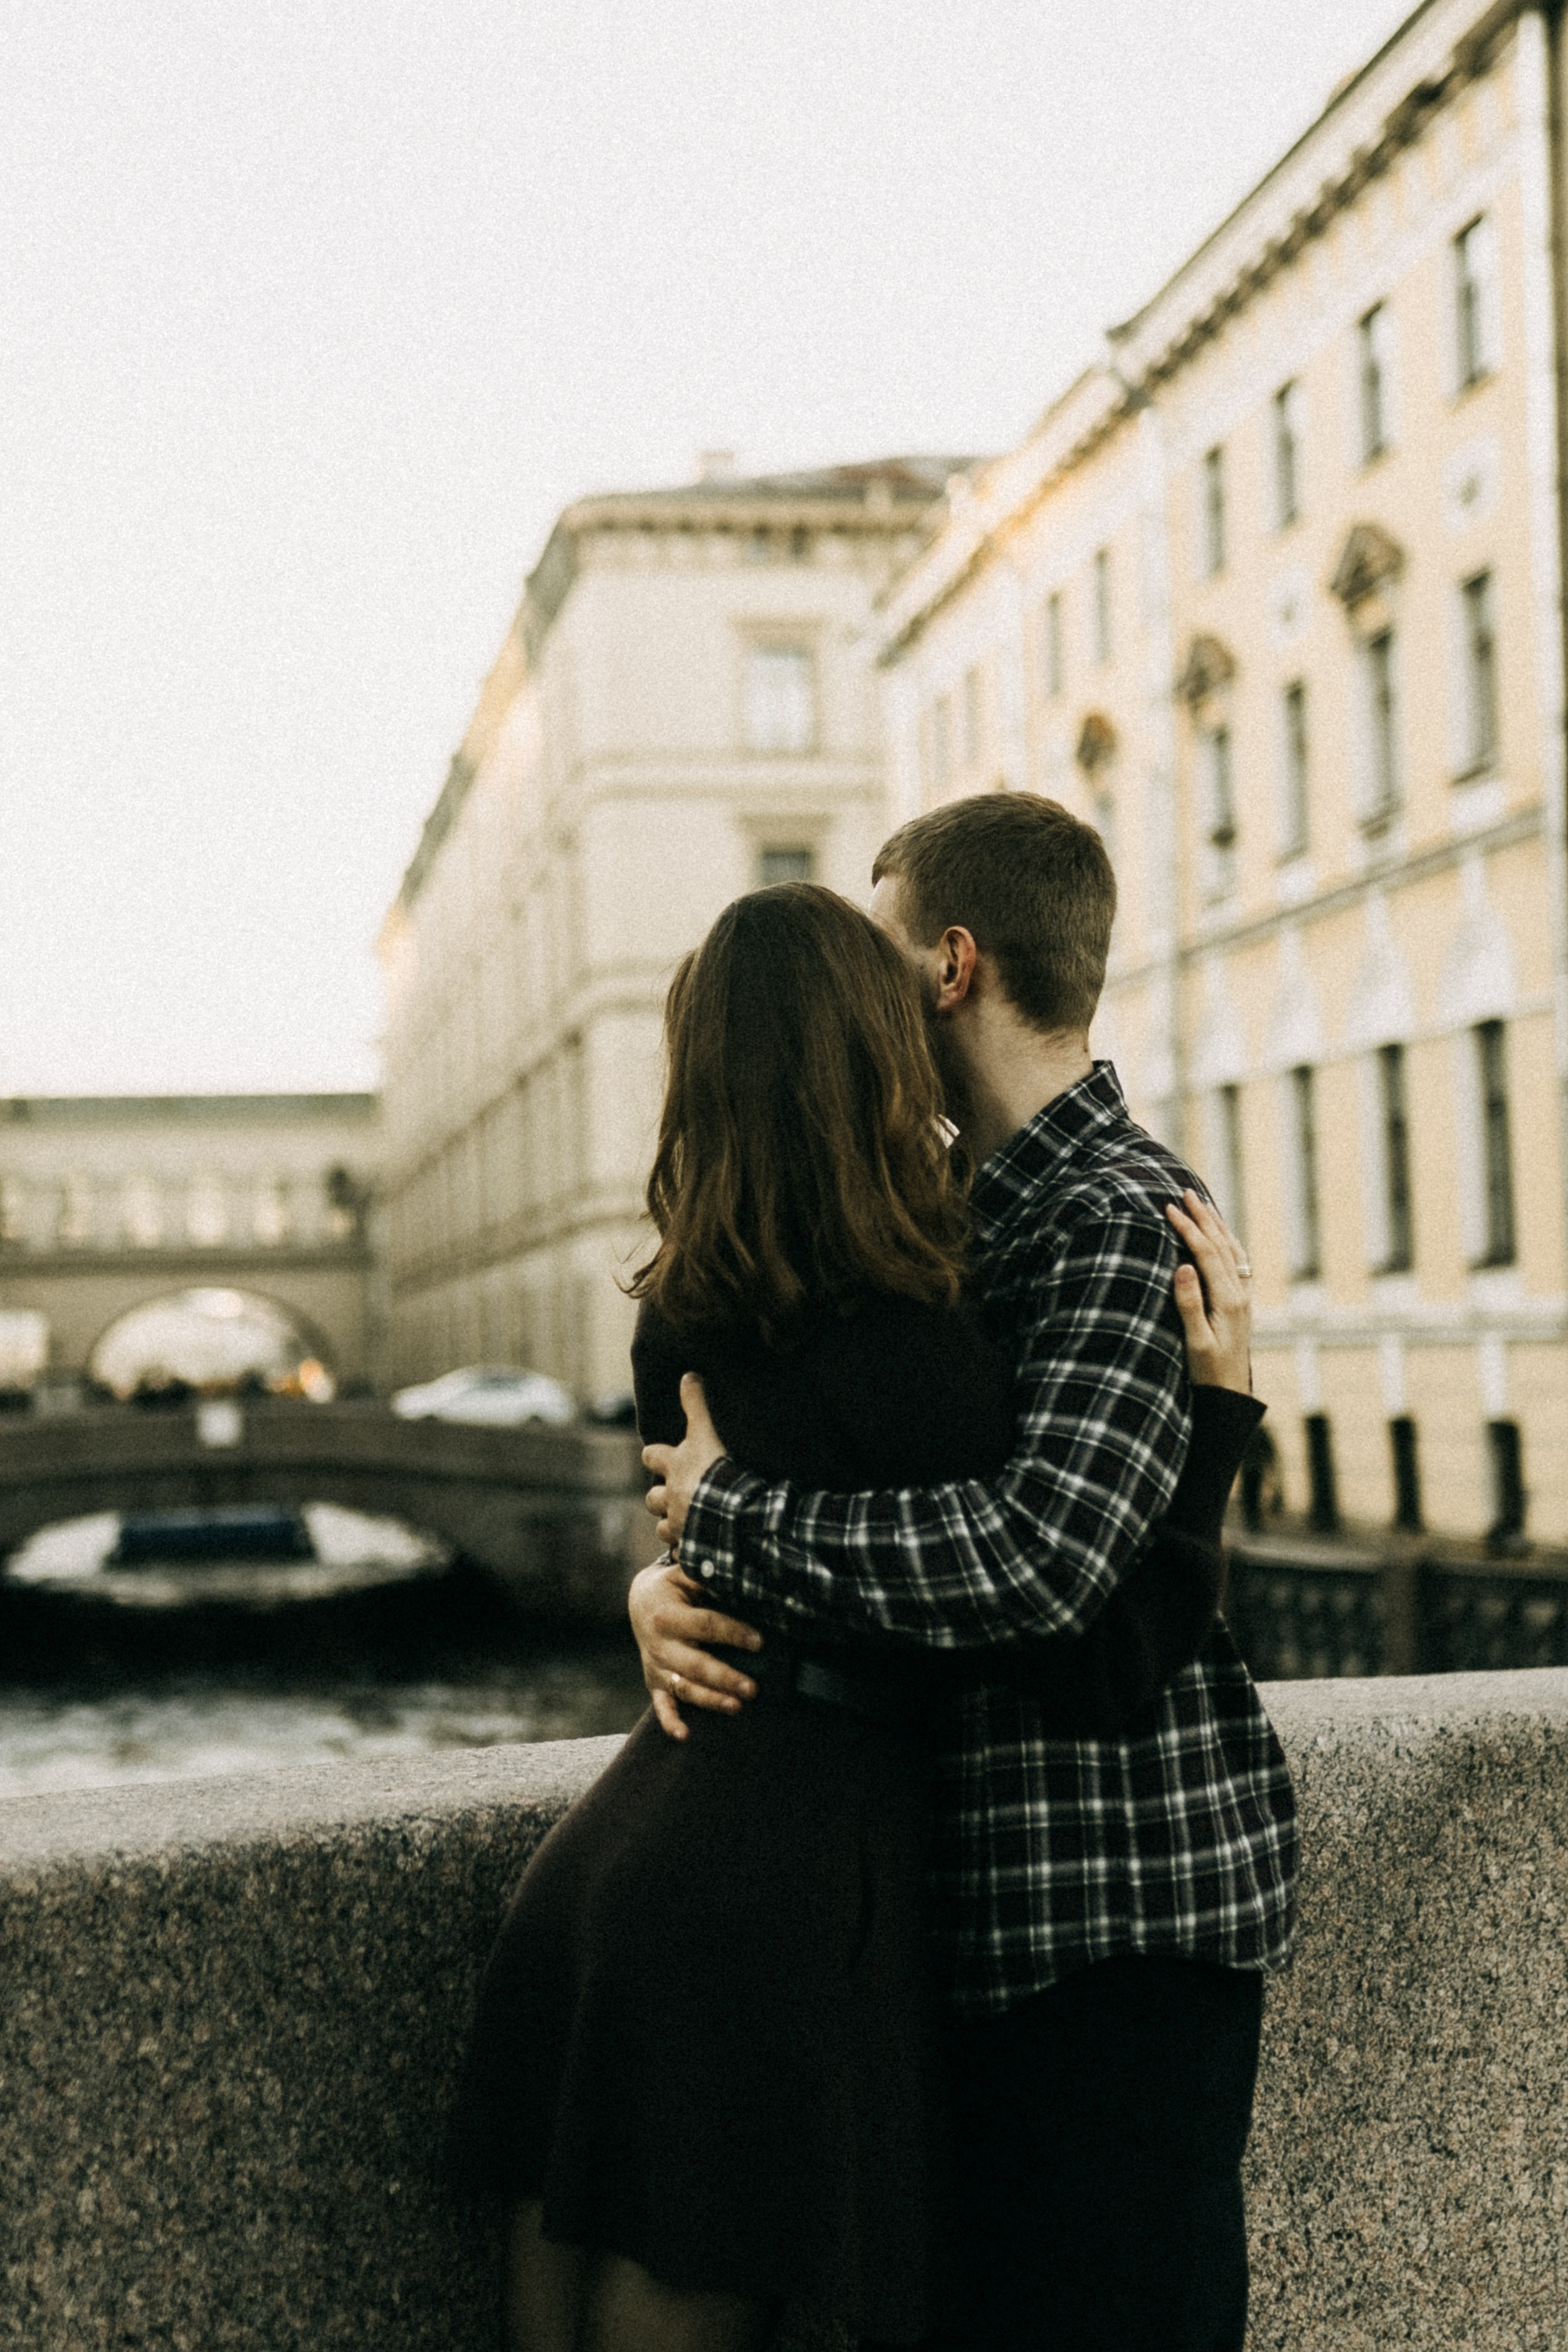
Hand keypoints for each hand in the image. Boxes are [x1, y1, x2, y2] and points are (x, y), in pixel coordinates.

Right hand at [628, 1558, 763, 1740]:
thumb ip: (708, 1578)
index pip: (706, 1626)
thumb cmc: (673, 1587)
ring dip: (710, 1700)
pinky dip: (670, 1722)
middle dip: (724, 1677)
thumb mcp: (685, 1575)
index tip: (760, 1641)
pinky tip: (685, 1735)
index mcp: (667, 1616)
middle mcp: (659, 1644)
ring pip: (684, 1688)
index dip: (734, 1633)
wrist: (639, 1601)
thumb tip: (741, 1579)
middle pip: (695, 1665)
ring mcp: (656, 1666)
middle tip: (752, 1688)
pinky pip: (662, 1706)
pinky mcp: (654, 1682)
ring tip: (737, 1706)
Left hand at [641, 1372, 725, 1545]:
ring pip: (662, 1528)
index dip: (655, 1456)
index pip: (651, 1456)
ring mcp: (678, 1526)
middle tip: (679, 1494)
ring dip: (672, 1524)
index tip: (663, 1457)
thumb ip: (697, 1404)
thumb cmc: (717, 1470)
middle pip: (652, 1497)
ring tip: (689, 1522)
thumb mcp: (707, 1431)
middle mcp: (671, 1497)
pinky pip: (681, 1552)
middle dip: (661, 1496)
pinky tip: (699, 1548)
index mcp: (675, 1467)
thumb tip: (688, 1374)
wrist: (733, 1516)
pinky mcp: (689, 1549)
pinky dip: (687, 1550)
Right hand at [1165, 1189, 1251, 1392]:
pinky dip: (1226, 1240)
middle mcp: (1239, 1293)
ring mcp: (1243, 1296)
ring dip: (1216, 1224)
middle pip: (1221, 1245)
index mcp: (1227, 1300)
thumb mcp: (1195, 1342)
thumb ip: (1189, 1304)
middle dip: (1203, 1217)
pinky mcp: (1241, 1301)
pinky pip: (1236, 1261)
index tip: (1169, 1208)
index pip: (1206, 1253)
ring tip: (1201, 1203)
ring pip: (1231, 1249)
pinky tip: (1219, 1233)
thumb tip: (1183, 1267)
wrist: (1231, 1392)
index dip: (1188, 1228)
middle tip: (1185, 1193)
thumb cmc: (1208, 1371)